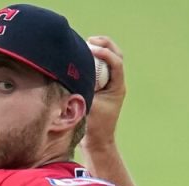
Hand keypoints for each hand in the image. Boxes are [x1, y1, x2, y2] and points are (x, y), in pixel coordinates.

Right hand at [82, 36, 126, 152]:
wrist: (97, 142)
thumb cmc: (93, 128)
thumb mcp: (86, 107)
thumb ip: (81, 89)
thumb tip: (71, 74)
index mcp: (117, 88)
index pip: (116, 63)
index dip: (105, 52)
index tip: (90, 48)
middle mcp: (117, 84)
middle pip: (117, 56)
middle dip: (105, 45)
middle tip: (90, 40)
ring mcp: (111, 85)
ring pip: (111, 60)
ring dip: (101, 49)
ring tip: (86, 44)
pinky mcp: (103, 87)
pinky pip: (101, 67)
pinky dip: (94, 59)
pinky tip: (81, 57)